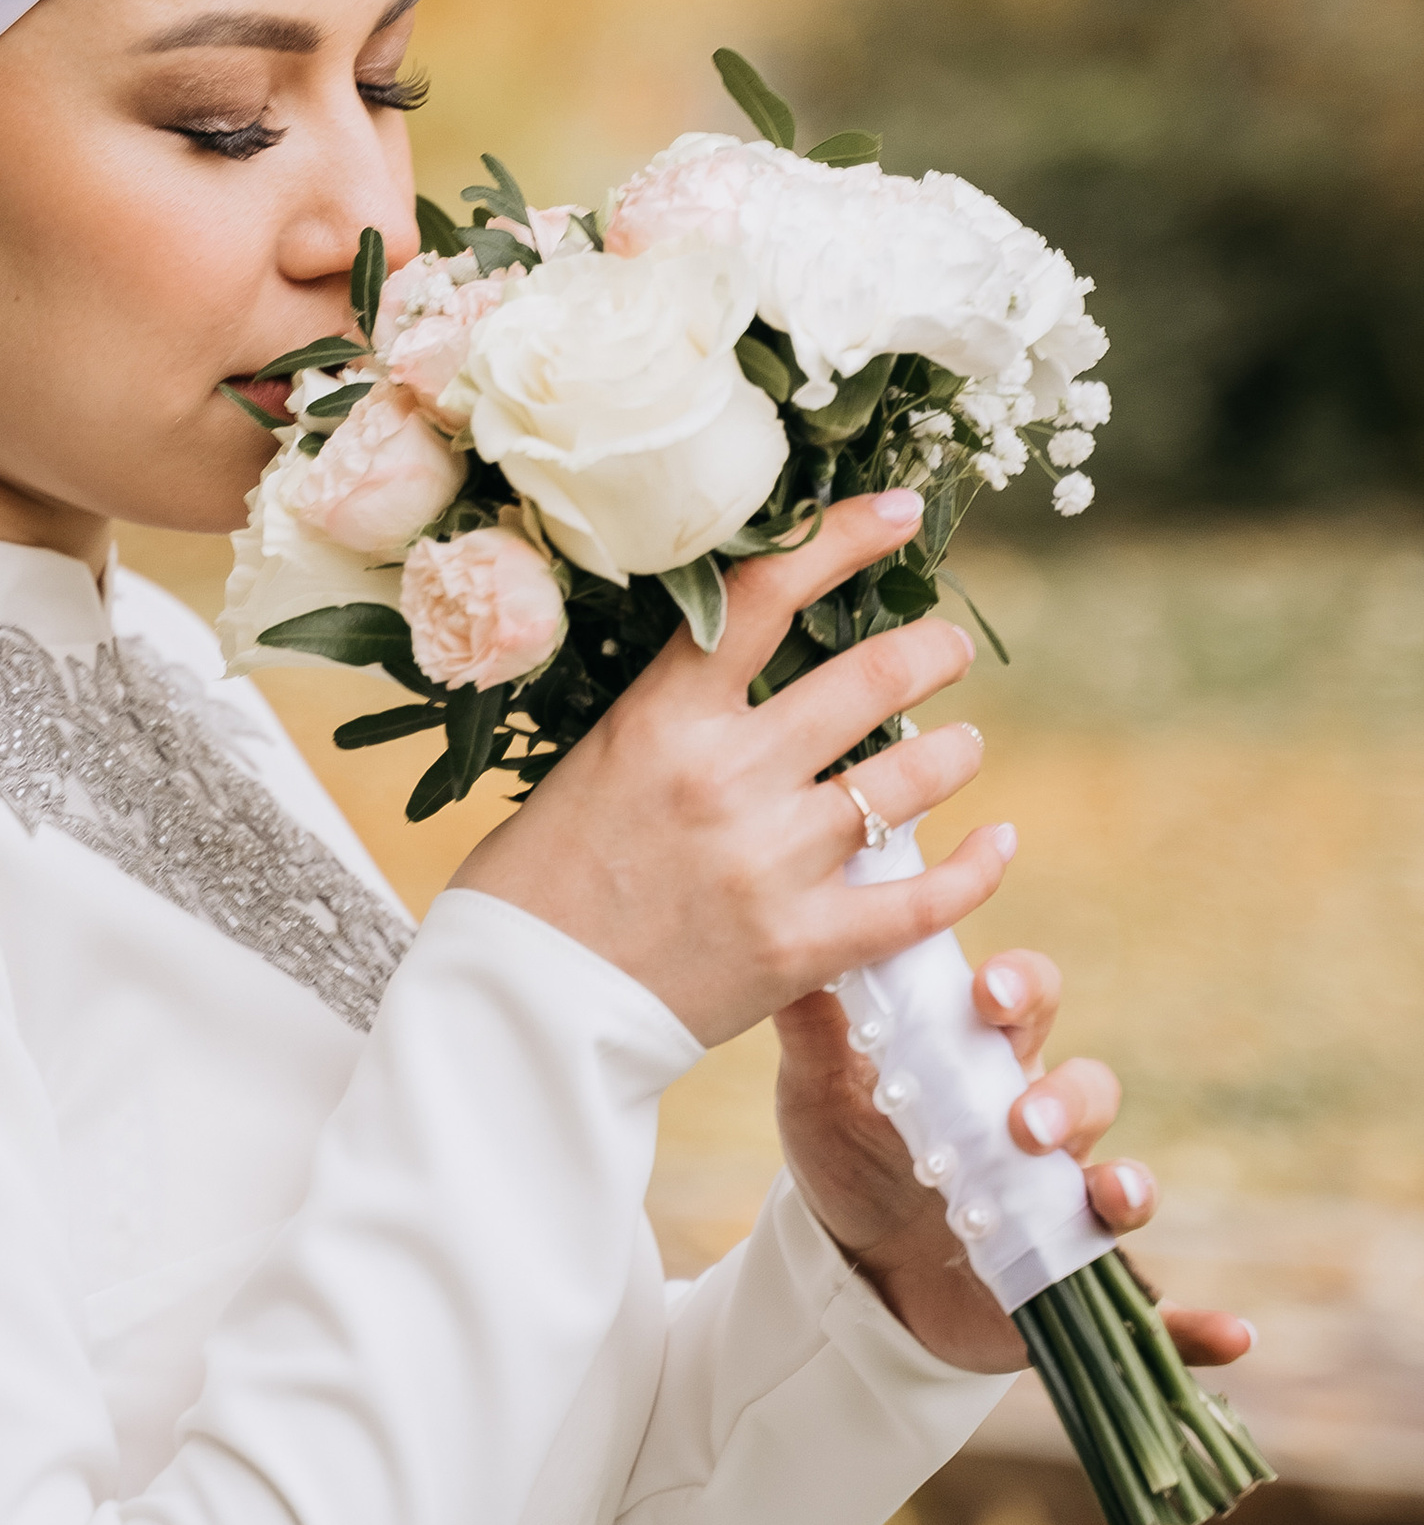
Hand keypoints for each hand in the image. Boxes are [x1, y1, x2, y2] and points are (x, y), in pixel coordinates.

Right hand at [450, 486, 1006, 1045]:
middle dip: (930, 652)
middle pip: (869, 680)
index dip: (843, 540)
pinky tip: (998, 845)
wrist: (525, 1009)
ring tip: (961, 746)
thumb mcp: (592, 762)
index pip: (766, 597)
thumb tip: (745, 664)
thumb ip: (673, 716)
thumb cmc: (536, 881)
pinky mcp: (803, 945)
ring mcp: (771, 862)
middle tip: (948, 648)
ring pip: (909, 781)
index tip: (898, 515)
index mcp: (662, 719)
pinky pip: (924, 900)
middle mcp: (727, 777)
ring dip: (953, 753)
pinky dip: (977, 869)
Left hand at [776, 949, 1258, 1374]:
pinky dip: (1195, 1323)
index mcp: (983, 1063)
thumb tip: (790, 957)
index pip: (1024, 1005)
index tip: (988, 994)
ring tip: (1109, 1194)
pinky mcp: (1073, 1283)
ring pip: (1120, 1182)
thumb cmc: (848, 1161)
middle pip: (1085, 1089)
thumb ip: (813, 1032)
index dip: (1020, 989)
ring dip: (1125, 1185)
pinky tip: (1230, 1336)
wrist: (850, 1275)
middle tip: (1020, 1123)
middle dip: (1065, 1100)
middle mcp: (1039, 1127)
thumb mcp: (818, 1097)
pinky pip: (1154, 1307)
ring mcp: (1062, 1206)